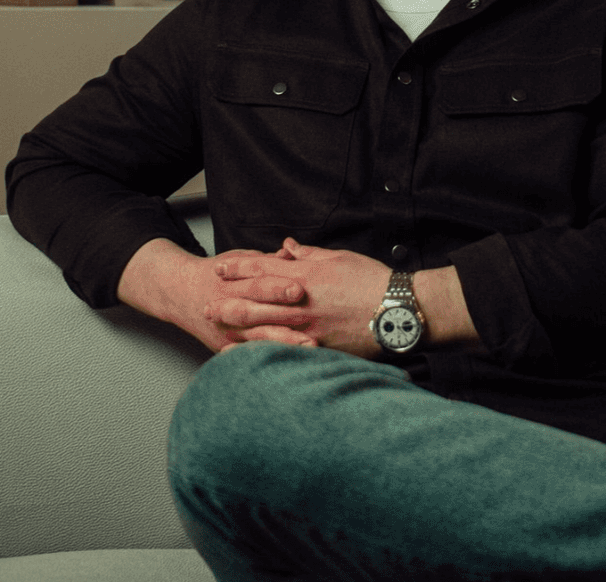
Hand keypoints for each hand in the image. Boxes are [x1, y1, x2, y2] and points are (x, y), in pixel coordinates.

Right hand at [115, 237, 317, 354]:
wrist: (179, 293)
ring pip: (255, 338)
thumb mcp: (237, 260)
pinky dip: (269, 359)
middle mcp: (226, 308)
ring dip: (282, 341)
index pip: (256, 285)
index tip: (300, 289)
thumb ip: (264, 261)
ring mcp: (226, 332)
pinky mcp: (226, 348)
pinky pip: (249, 355)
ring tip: (309, 344)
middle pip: (255, 312)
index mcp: (231, 284)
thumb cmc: (217, 274)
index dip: (277, 287)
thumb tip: (290, 253)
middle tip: (307, 316)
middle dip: (281, 314)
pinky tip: (289, 362)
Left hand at [210, 238, 390, 357]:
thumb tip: (287, 248)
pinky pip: (281, 351)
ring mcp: (306, 328)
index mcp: (305, 276)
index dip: (237, 269)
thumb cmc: (372, 282)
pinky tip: (246, 356)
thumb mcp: (339, 258)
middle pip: (253, 301)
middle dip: (227, 301)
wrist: (398, 311)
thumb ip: (309, 254)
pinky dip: (260, 352)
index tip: (220, 270)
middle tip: (207, 304)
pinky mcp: (316, 348)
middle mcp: (300, 303)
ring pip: (261, 327)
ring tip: (217, 329)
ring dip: (236, 327)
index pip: (262, 270)